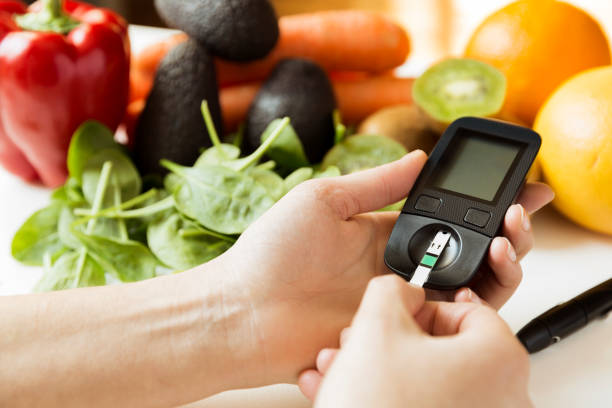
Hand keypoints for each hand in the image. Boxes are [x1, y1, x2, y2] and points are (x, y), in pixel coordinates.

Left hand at [218, 151, 551, 383]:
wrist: (244, 312)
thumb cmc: (272, 252)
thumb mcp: (324, 200)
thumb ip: (377, 184)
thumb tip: (419, 158)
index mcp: (384, 232)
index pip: (448, 214)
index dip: (485, 201)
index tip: (518, 187)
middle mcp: (400, 266)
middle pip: (470, 250)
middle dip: (506, 230)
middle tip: (520, 213)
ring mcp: (403, 300)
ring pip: (472, 285)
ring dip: (502, 263)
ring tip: (508, 240)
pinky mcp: (399, 332)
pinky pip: (450, 320)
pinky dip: (477, 302)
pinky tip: (483, 278)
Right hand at [299, 275, 532, 406]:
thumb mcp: (374, 326)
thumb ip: (391, 289)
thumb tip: (400, 289)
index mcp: (499, 359)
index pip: (469, 310)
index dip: (423, 308)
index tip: (396, 316)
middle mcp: (503, 397)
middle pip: (445, 347)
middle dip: (390, 339)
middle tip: (362, 340)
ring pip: (427, 379)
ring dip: (380, 367)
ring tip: (342, 367)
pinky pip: (424, 406)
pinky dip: (389, 395)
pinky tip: (347, 391)